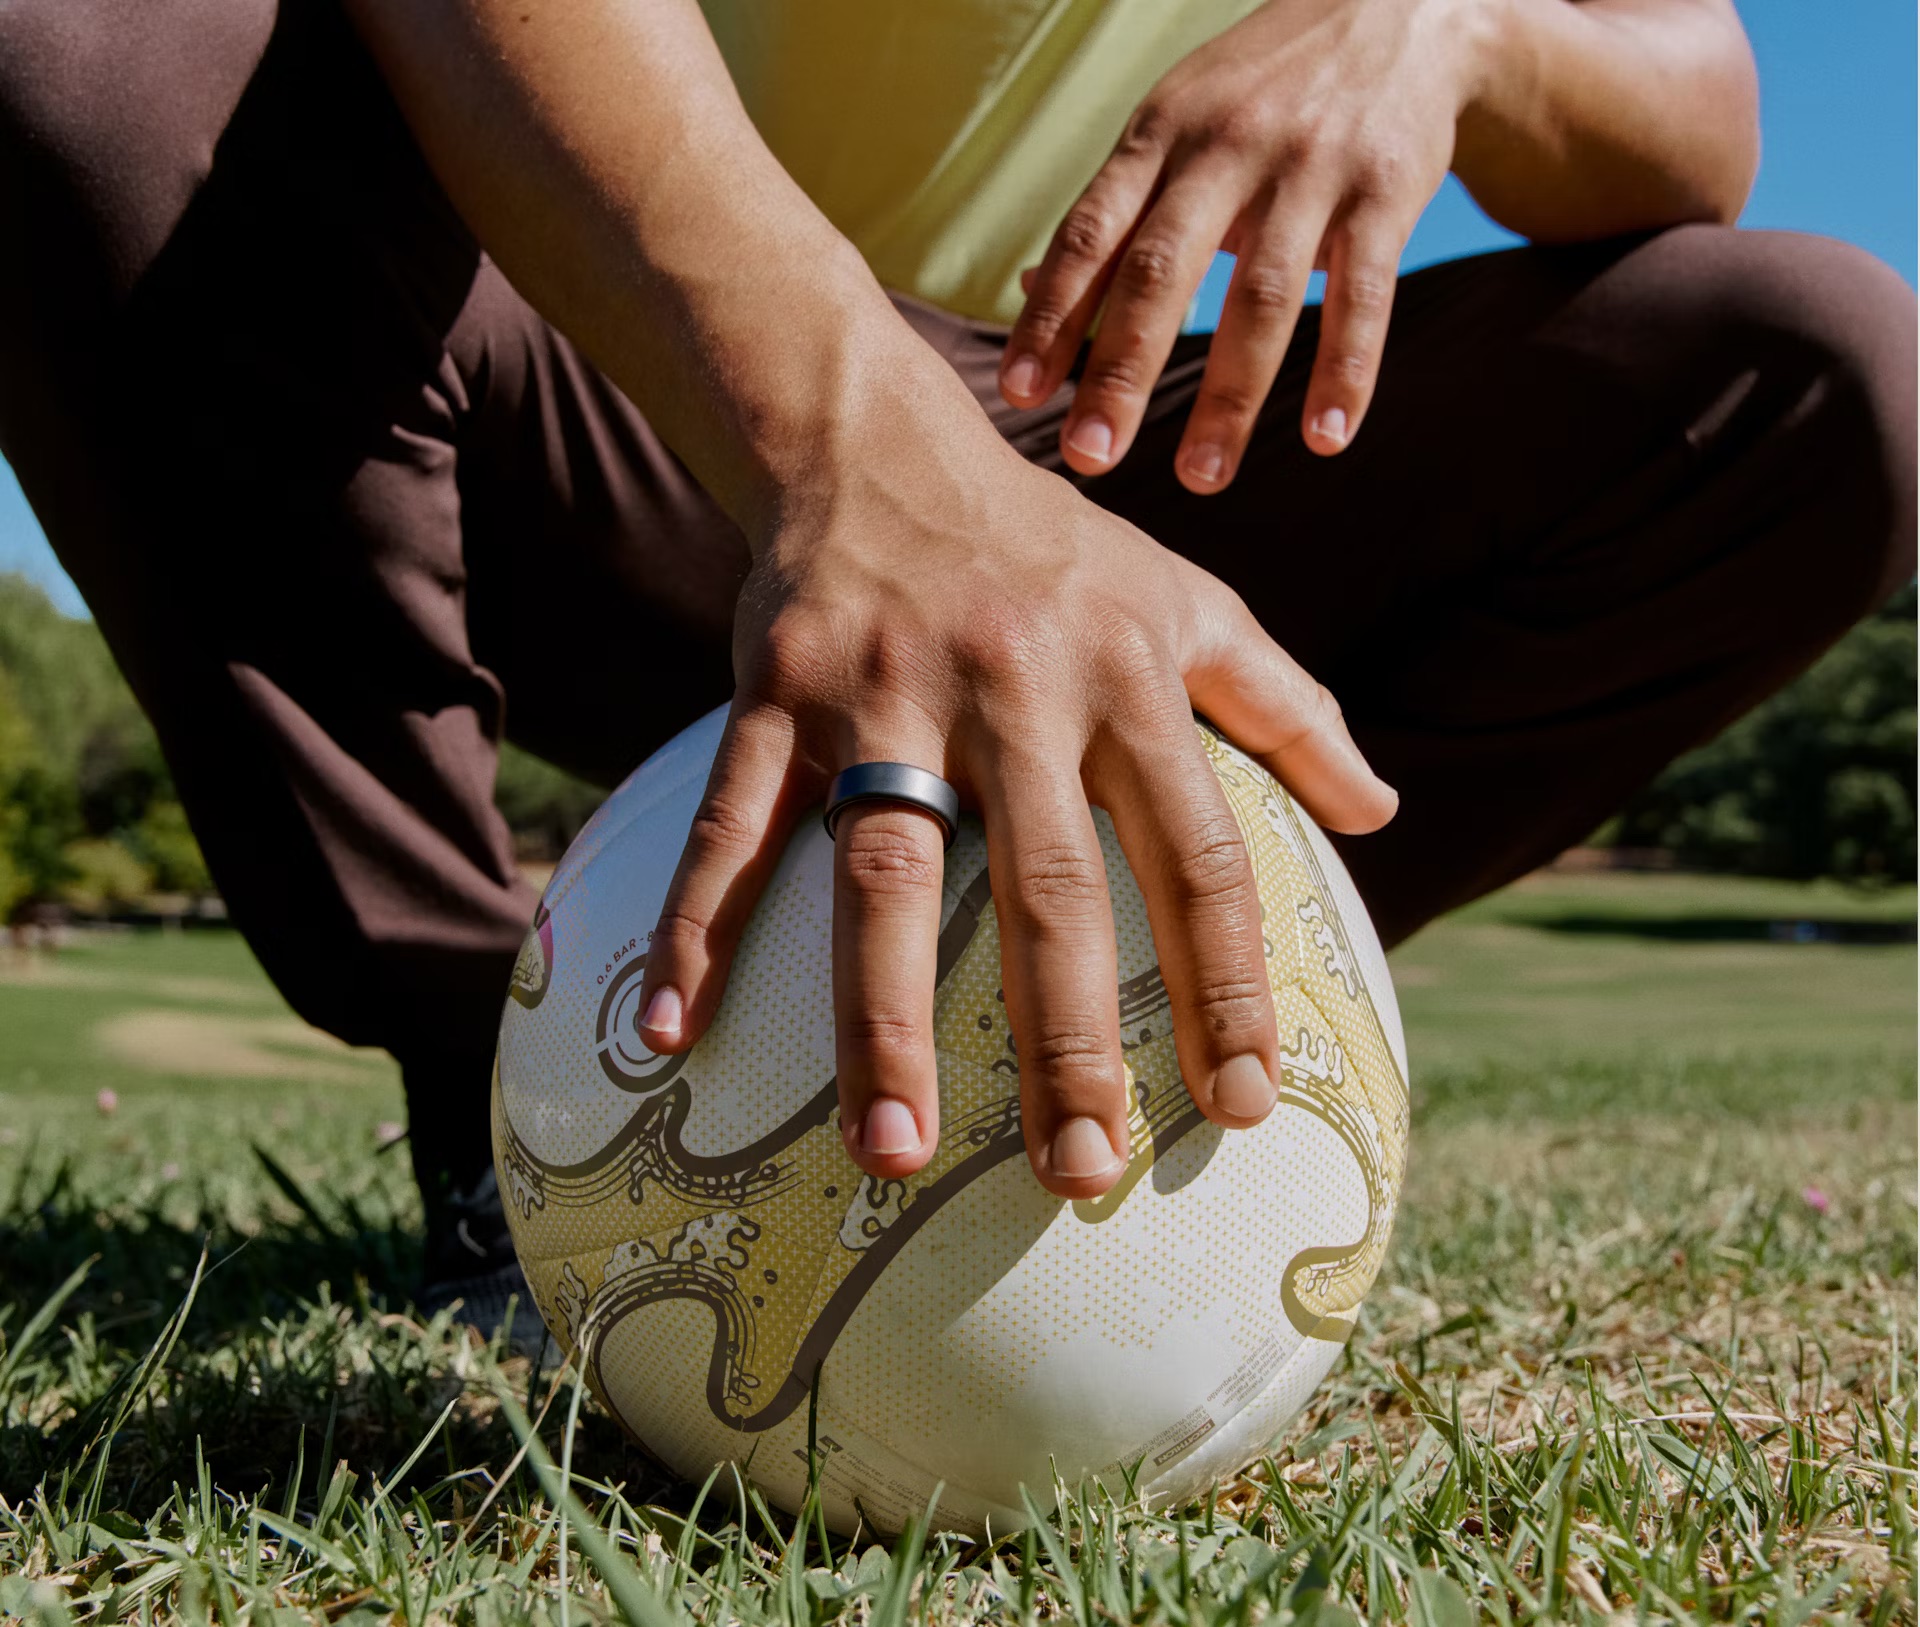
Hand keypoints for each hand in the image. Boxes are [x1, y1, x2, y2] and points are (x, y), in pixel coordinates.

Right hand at [633, 364, 1396, 1198]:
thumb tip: (1381, 813)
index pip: (1196, 855)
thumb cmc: (1053, 550)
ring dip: (882, 1019)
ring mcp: (886, 693)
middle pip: (1047, 887)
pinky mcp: (778, 690)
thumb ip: (1288, 706)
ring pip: (887, 872)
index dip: (1226, 983)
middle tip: (1079, 1174)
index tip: (1244, 1106)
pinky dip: (699, 924)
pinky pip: (733, 822)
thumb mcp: (1189, 603)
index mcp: (1125, 682)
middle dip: (1064, 1040)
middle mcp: (1015, 691)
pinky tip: (671, 1034)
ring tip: (891, 1152)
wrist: (881, 438)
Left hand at [999, 0, 1483, 490]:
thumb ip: (1111, 215)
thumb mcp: (1172, 127)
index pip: (1089, 235)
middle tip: (1088, 457)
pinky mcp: (1387, 192)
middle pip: (1162, 271)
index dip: (1051, 316)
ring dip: (1230, 398)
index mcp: (1159, 136)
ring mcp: (1310, 169)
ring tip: (1199, 478)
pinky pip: (1365, 296)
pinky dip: (1347, 370)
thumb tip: (1026, 297)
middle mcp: (1227, 148)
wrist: (1402, 10)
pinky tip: (1324, 439)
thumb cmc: (1260, 91)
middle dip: (1120, 371)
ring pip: (1262, 296)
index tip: (1019, 394)